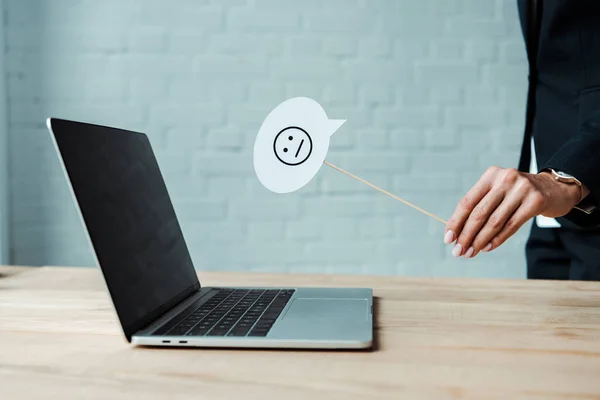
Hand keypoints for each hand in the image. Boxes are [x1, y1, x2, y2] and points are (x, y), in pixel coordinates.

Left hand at [444, 166, 583, 257]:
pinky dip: (497, 239)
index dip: (456, 222)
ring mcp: (522, 189)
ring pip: (494, 221)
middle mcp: (505, 179)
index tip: (448, 239)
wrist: (553, 189)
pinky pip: (511, 225)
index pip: (467, 202)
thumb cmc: (516, 194)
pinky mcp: (535, 201)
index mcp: (490, 175)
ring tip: (470, 253)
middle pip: (479, 213)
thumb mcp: (497, 192)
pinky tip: (487, 248)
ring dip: (479, 241)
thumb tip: (456, 233)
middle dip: (466, 235)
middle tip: (458, 251)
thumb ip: (479, 207)